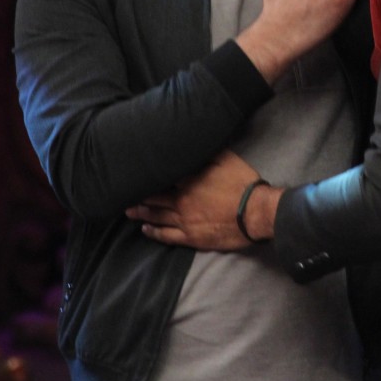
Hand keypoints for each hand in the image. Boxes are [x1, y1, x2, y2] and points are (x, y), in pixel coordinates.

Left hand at [126, 151, 278, 249]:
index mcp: (189, 181)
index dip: (150, 175)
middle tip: (124, 193)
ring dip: (141, 212)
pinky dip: (154, 232)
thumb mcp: (227, 158)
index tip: (137, 172)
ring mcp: (184, 221)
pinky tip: (145, 229)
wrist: (256, 213)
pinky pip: (166, 236)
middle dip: (139, 195)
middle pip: (154, 197)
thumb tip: (194, 143)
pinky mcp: (191, 237)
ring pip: (157, 216)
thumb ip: (208, 152)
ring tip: (128, 210)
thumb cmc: (243, 184)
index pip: (163, 176)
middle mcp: (182, 200)